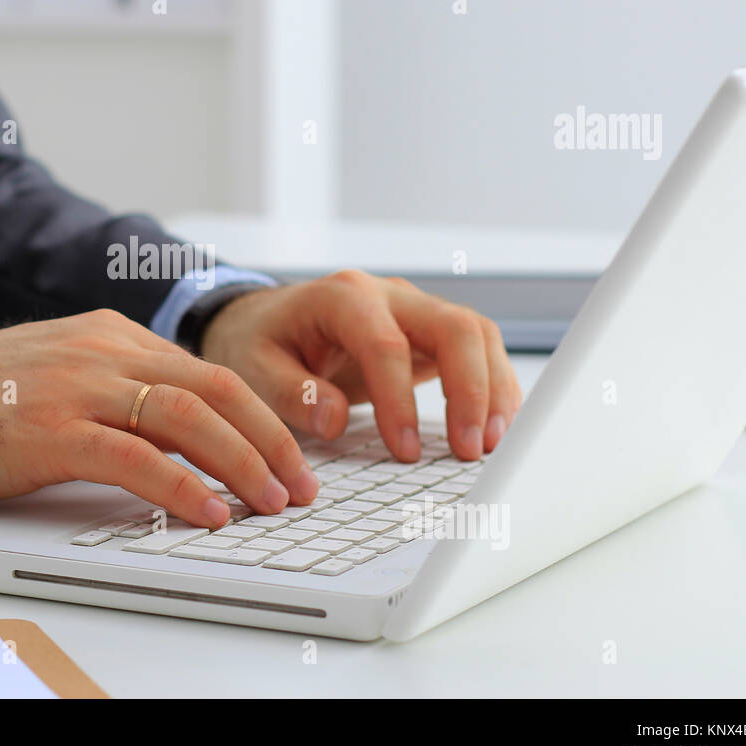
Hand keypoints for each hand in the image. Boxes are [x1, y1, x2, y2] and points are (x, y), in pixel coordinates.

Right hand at [0, 310, 318, 527]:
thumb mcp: (60, 375)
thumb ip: (119, 391)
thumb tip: (181, 437)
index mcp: (110, 335)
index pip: (208, 371)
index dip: (261, 416)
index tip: (287, 456)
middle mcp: (102, 349)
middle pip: (216, 387)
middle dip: (271, 440)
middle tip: (300, 485)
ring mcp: (77, 385)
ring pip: (189, 416)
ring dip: (243, 463)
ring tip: (271, 503)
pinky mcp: (49, 429)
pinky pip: (136, 457)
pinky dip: (183, 488)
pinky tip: (209, 513)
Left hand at [199, 270, 522, 461]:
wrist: (268, 320)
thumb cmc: (260, 342)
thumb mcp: (252, 367)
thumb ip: (289, 392)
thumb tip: (335, 420)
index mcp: (342, 297)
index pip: (385, 344)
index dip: (401, 399)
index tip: (405, 450)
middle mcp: (388, 295)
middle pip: (454, 326)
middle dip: (471, 390)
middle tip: (472, 449)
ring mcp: (415, 310)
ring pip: (478, 335)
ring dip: (493, 390)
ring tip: (491, 445)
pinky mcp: (430, 334)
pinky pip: (478, 351)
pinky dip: (493, 388)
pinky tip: (494, 428)